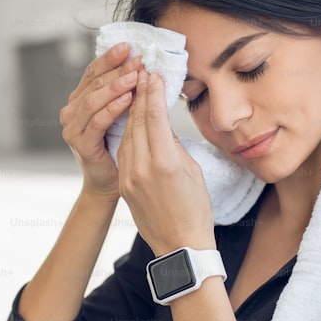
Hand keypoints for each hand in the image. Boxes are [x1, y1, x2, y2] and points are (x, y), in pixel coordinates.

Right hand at [59, 43, 143, 199]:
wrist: (109, 183)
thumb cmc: (116, 148)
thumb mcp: (120, 115)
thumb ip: (123, 94)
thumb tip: (141, 67)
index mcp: (80, 100)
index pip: (94, 72)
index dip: (110, 58)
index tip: (129, 46)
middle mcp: (71, 111)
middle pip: (94, 83)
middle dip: (117, 70)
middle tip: (138, 60)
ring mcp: (73, 128)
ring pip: (93, 100)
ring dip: (115, 86)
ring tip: (134, 77)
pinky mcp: (80, 143)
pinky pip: (97, 122)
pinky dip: (112, 109)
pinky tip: (127, 100)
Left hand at [117, 71, 215, 255]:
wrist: (180, 245)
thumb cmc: (196, 210)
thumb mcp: (193, 171)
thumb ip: (174, 145)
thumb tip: (161, 125)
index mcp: (164, 163)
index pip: (154, 117)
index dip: (152, 93)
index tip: (152, 74)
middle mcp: (142, 168)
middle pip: (137, 122)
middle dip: (139, 96)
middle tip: (141, 74)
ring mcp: (129, 177)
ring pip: (127, 135)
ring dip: (131, 112)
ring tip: (136, 92)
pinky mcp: (124, 185)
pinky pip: (124, 152)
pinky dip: (128, 133)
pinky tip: (132, 122)